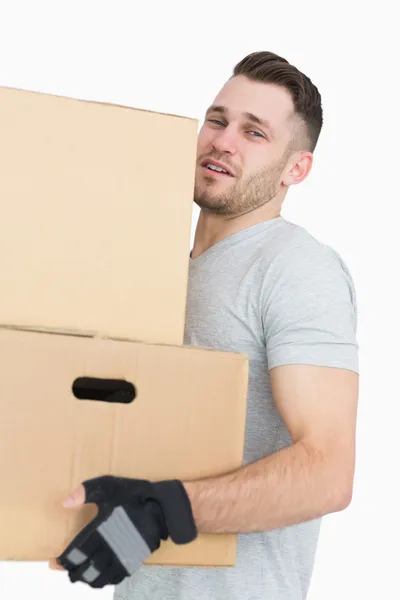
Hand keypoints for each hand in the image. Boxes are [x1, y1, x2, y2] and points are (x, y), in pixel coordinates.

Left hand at [51, 475, 196, 587]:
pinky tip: (100, 576)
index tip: (54, 561)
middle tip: (66, 570)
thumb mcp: (109, 486)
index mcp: (100, 532)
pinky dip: (104, 581)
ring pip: (98, 579)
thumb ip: (86, 492)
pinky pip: (115, 579)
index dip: (63, 561)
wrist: (162, 507)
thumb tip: (65, 503)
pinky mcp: (133, 562)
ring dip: (87, 579)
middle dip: (73, 572)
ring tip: (80, 575)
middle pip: (84, 571)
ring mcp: (122, 558)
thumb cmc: (134, 495)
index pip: (75, 554)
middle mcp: (109, 550)